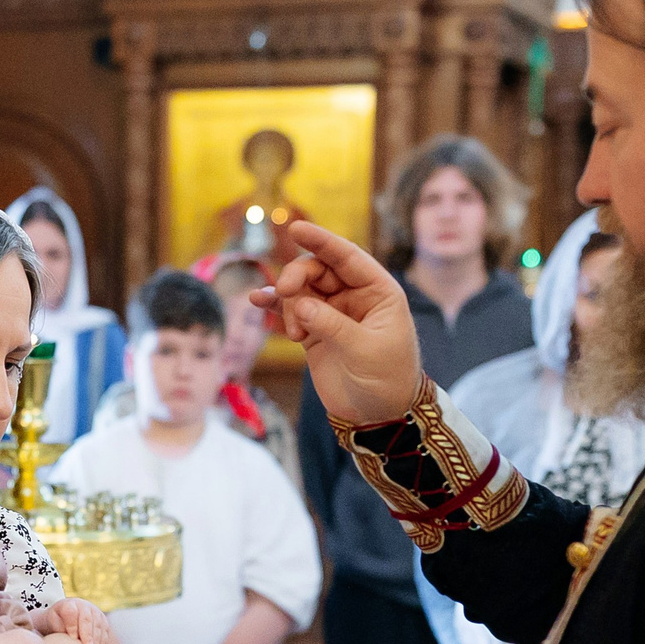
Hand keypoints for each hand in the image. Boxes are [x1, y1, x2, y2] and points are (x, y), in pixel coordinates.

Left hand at [49, 598, 110, 643]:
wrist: (65, 620)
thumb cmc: (56, 624)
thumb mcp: (52, 625)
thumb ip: (59, 630)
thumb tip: (70, 641)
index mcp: (68, 605)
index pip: (70, 612)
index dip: (72, 626)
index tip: (73, 638)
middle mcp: (83, 605)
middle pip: (86, 618)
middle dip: (88, 634)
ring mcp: (95, 611)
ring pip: (98, 624)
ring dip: (97, 639)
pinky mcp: (103, 620)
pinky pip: (105, 630)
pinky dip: (102, 641)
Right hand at [256, 220, 423, 426]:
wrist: (379, 414)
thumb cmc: (386, 378)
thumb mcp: (364, 349)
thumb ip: (331, 324)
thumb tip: (297, 304)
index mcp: (378, 291)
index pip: (347, 257)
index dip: (321, 241)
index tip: (295, 229)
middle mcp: (354, 296)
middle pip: (318, 270)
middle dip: (298, 277)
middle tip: (287, 295)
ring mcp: (332, 313)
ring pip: (301, 290)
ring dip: (289, 302)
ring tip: (294, 331)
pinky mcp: (314, 332)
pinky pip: (290, 312)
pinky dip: (274, 307)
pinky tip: (257, 302)